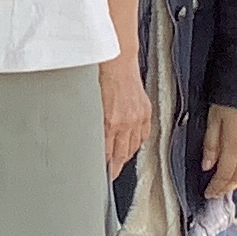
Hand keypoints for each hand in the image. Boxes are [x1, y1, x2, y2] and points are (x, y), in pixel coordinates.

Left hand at [101, 52, 152, 178]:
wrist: (118, 62)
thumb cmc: (101, 77)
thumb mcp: (91, 105)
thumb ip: (93, 124)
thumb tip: (91, 140)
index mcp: (110, 121)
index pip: (108, 154)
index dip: (105, 167)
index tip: (102, 173)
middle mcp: (125, 122)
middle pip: (122, 154)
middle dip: (116, 166)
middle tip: (111, 172)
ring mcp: (137, 118)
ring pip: (134, 146)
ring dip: (127, 154)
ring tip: (120, 159)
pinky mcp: (146, 112)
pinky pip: (144, 134)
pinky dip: (138, 141)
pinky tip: (132, 143)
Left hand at [200, 105, 236, 198]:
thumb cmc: (231, 97)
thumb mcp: (214, 118)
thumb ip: (211, 144)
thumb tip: (207, 166)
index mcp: (235, 144)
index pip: (225, 174)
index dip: (217, 187)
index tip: (208, 194)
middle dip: (227, 187)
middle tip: (217, 193)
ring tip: (230, 184)